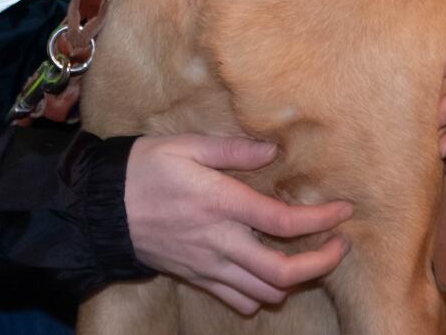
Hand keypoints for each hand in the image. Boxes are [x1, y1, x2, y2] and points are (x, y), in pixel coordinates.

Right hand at [124, 134, 353, 314]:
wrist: (102, 208)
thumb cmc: (144, 168)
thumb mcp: (185, 145)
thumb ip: (232, 149)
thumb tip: (272, 151)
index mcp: (220, 203)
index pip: (282, 220)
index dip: (320, 219)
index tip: (343, 210)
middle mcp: (219, 241)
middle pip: (282, 271)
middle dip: (320, 264)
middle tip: (339, 246)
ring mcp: (208, 265)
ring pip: (264, 291)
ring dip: (293, 280)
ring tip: (308, 258)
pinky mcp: (196, 277)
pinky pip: (237, 300)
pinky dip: (260, 294)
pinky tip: (266, 275)